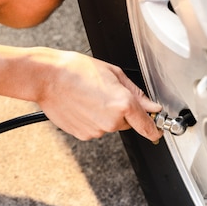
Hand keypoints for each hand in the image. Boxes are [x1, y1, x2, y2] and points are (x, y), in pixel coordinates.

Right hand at [34, 50, 163, 141]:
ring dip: (106, 114)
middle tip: (106, 93)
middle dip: (123, 111)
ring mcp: (98, 130)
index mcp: (124, 104)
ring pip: (111, 125)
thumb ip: (137, 93)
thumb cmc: (77, 70)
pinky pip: (96, 129)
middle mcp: (112, 121)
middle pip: (128, 122)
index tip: (159, 131)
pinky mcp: (84, 135)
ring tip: (90, 96)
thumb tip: (151, 106)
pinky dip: (92, 119)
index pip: (147, 125)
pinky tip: (82, 105)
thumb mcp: (114, 74)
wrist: (47, 78)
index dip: (155, 128)